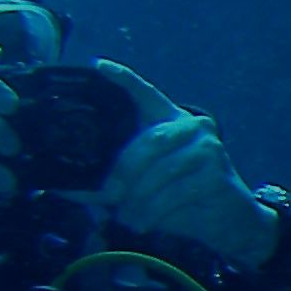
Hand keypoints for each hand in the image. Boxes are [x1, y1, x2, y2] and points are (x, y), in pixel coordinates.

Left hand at [92, 62, 279, 268]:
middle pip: (148, 141)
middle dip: (123, 171)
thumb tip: (63, 187)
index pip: (146, 93)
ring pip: (160, 171)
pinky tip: (143, 223)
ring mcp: (208, 148)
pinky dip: (152, 212)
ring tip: (126, 217)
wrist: (227, 222)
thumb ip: (109, 183)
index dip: (123, 79)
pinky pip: (174, 193)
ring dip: (137, 199)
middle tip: (108, 196)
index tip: (99, 67)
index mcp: (170, 121)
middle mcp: (192, 126)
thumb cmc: (180, 201)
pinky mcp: (216, 174)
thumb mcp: (141, 189)